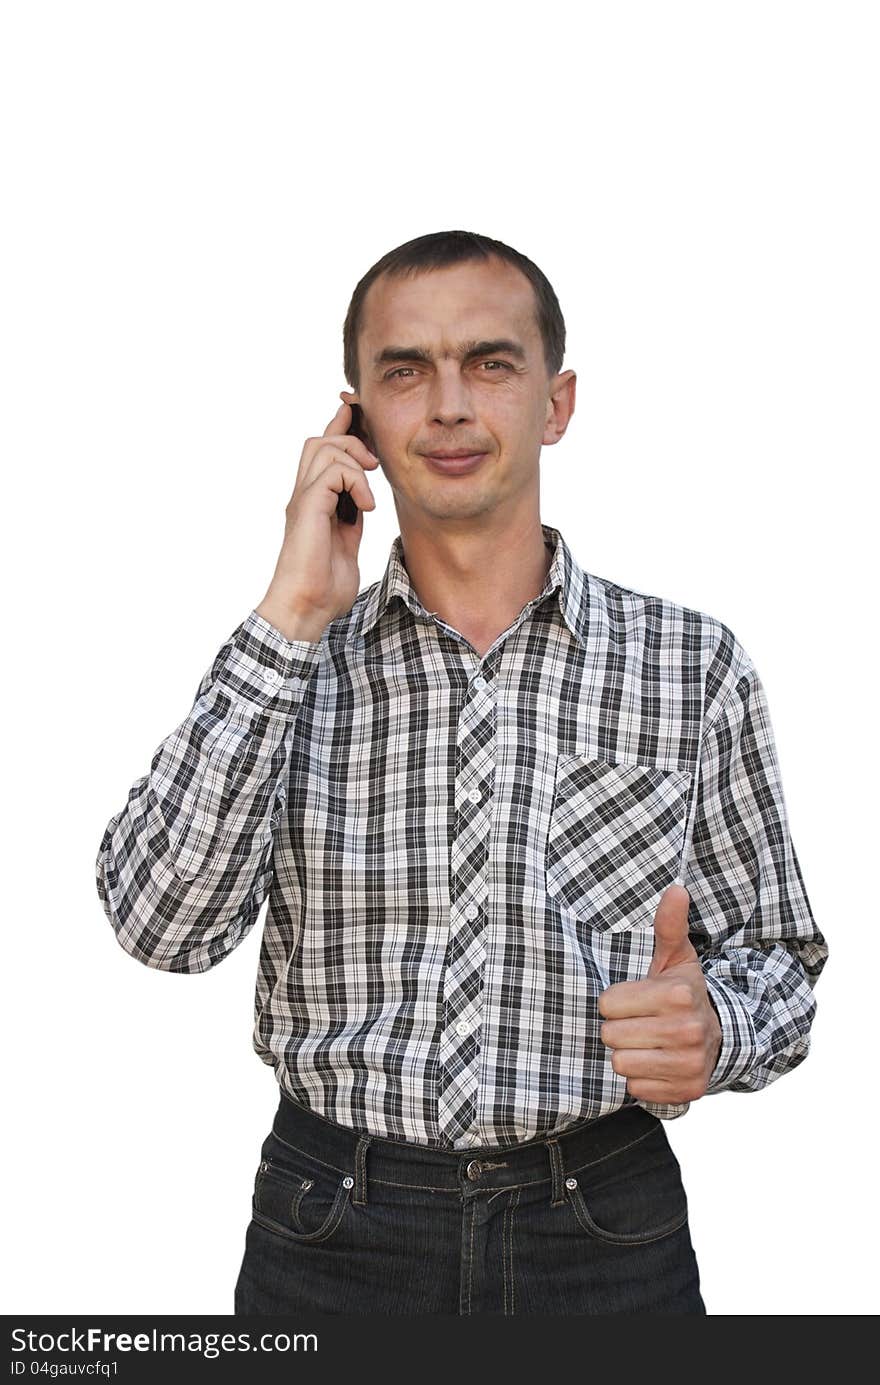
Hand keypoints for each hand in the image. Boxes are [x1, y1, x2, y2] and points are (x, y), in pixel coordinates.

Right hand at [255, 399, 379, 639]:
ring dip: (355, 461)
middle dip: (350, 435)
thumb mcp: (346, 544)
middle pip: (319, 440)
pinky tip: (365, 508)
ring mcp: (303, 500)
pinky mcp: (308, 508)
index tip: (362, 421)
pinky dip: (356, 483)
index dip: (342, 430)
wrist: (306, 608)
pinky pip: (333, 471)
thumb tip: (365, 504)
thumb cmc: (324, 587)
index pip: (323, 453)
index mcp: (312, 503)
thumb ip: (351, 521)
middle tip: (374, 463)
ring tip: (369, 491)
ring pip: (324, 446)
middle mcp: (304, 496)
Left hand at [597, 884, 721, 1102]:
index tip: (634, 999)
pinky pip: (636, 1088)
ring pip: (621, 1064)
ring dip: (628, 1054)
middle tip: (640, 1022)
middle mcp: (688, 1030)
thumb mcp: (675, 957)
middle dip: (619, 1028)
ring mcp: (690, 1063)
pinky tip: (657, 1063)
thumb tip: (675, 888)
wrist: (718, 1034)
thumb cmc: (682, 991)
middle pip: (611, 1035)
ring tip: (647, 1042)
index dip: (615, 1002)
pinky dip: (641, 1079)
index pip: (608, 1004)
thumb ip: (668, 925)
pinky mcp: (689, 1091)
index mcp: (679, 993)